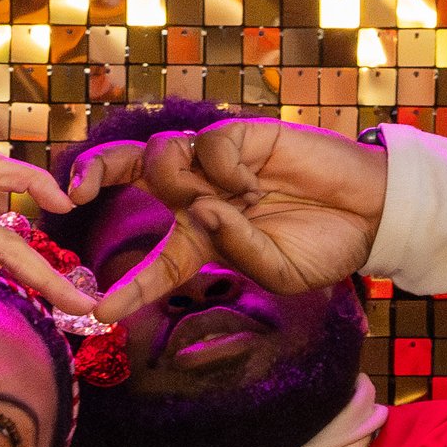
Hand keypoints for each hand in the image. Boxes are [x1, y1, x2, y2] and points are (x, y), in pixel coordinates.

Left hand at [70, 117, 388, 320]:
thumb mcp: (279, 271)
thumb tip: (203, 211)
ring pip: (160, 156)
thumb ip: (238, 251)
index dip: (129, 289)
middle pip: (126, 169)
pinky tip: (253, 183)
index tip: (101, 311)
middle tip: (75, 191)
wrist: (371, 212)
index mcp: (202, 238)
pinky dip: (222, 166)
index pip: (155, 264)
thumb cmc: (324, 246)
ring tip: (231, 200)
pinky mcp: (241, 134)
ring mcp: (217, 164)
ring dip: (179, 180)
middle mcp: (199, 195)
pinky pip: (207, 144)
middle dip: (94, 172)